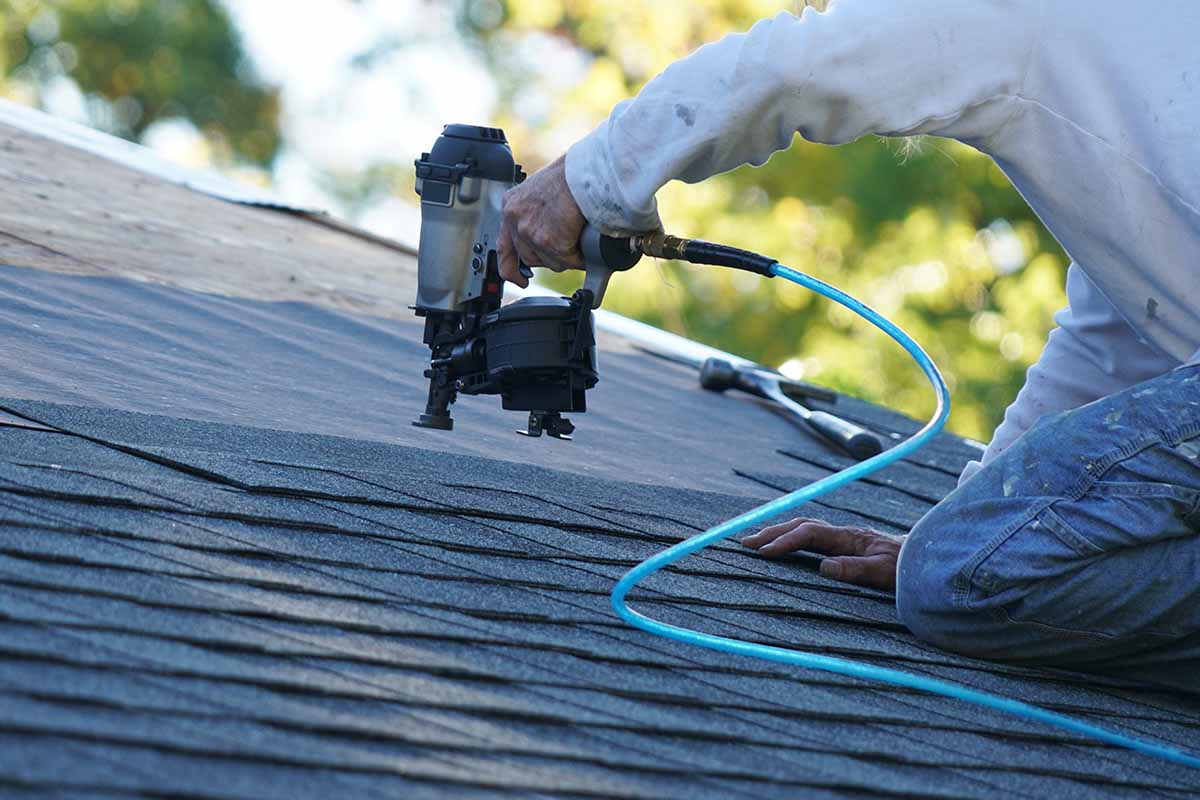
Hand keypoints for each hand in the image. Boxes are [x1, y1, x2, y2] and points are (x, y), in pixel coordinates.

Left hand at [498, 154, 585, 287]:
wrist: (586, 171)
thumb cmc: (574, 175)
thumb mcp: (544, 192)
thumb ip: (539, 214)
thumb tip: (551, 234)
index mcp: (512, 204)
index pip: (504, 246)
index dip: (511, 268)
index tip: (520, 280)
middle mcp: (515, 218)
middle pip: (529, 257)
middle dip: (549, 258)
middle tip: (566, 251)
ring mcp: (530, 231)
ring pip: (549, 262)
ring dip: (566, 257)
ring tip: (580, 238)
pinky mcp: (548, 241)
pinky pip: (567, 261)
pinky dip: (580, 257)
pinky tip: (586, 243)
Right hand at [741, 517, 903, 591]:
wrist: (929, 560)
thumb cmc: (908, 569)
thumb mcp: (884, 573)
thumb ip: (855, 569)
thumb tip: (824, 568)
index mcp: (849, 537)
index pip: (809, 534)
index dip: (785, 541)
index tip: (764, 553)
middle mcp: (844, 533)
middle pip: (801, 525)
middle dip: (772, 532)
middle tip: (746, 543)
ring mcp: (845, 537)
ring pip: (805, 527)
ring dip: (780, 532)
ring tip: (757, 542)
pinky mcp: (847, 544)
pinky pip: (813, 536)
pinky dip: (793, 537)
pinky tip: (786, 545)